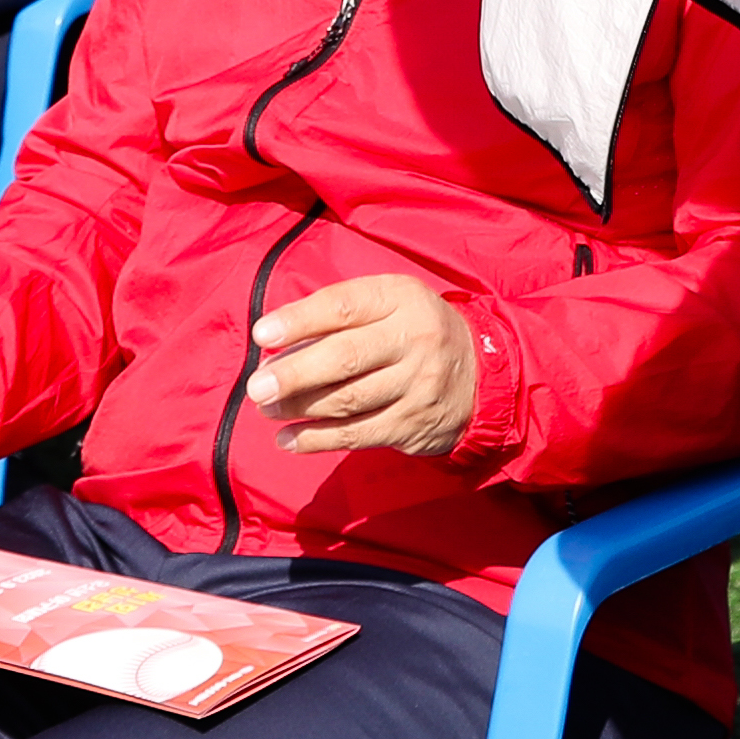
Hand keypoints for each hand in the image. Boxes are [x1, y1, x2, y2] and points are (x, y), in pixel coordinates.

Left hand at [248, 272, 479, 459]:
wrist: (483, 373)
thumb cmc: (416, 330)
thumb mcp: (392, 302)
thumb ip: (343, 314)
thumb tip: (279, 342)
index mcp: (402, 298)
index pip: (344, 306)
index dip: (300, 320)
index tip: (262, 335)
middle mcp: (413, 340)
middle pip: (345, 357)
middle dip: (294, 374)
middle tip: (257, 386)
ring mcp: (417, 386)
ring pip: (348, 401)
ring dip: (299, 408)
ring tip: (266, 408)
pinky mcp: (413, 425)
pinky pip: (358, 435)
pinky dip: (317, 440)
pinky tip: (288, 440)